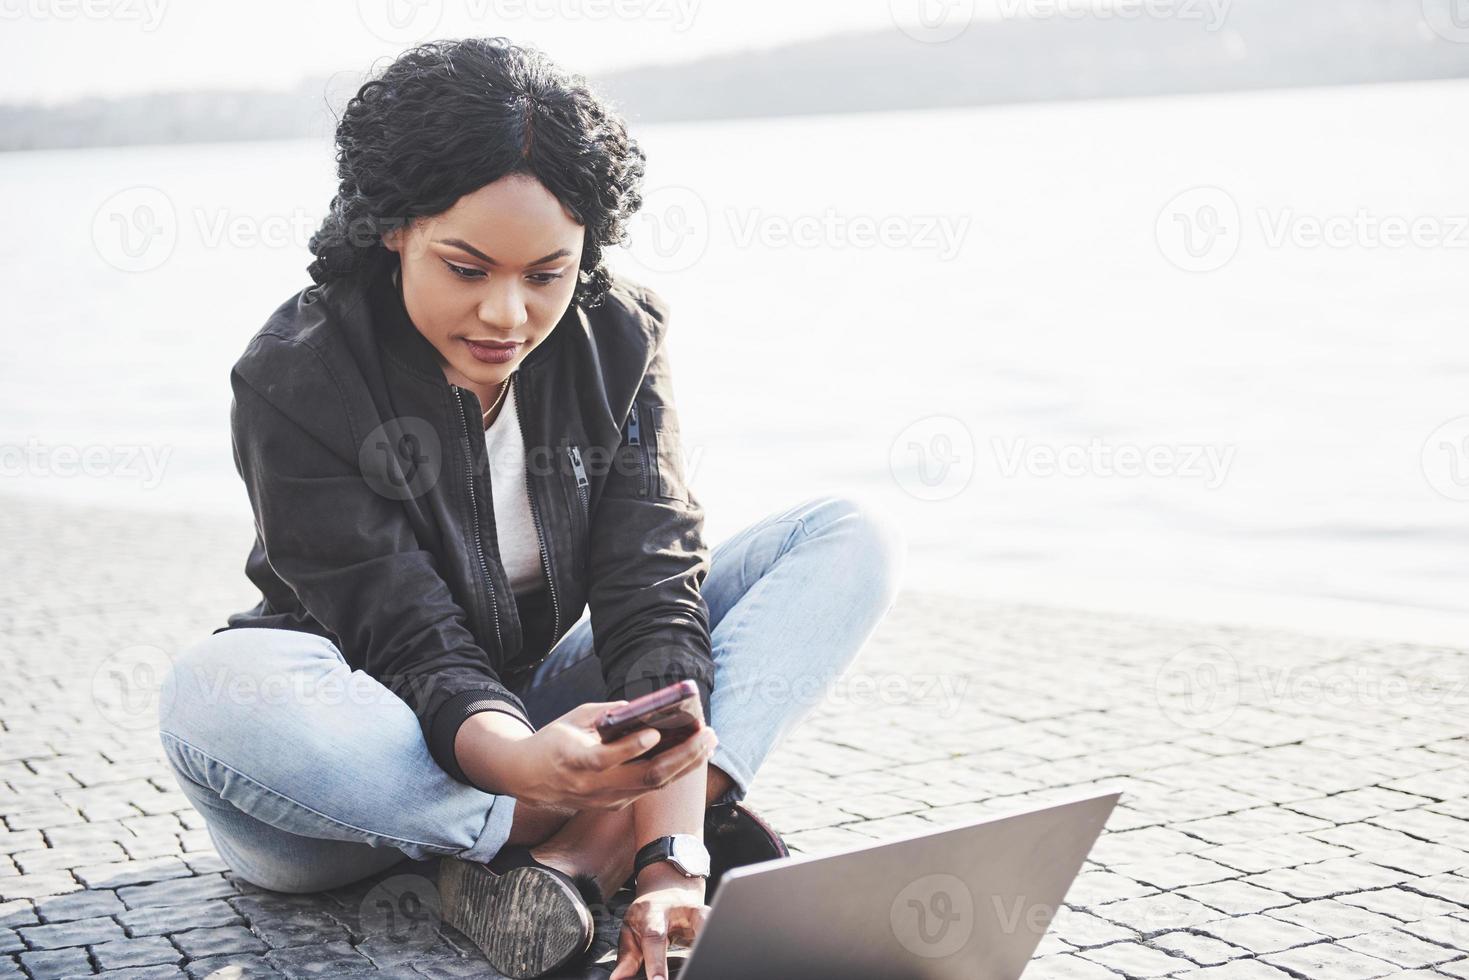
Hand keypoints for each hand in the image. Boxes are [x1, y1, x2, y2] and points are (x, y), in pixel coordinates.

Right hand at [462, 701, 716, 810]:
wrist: (528, 778)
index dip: (630, 748)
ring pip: (651, 787)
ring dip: (684, 765)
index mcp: (573, 760)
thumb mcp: (573, 718)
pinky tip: (691, 755)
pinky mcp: (613, 805)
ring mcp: (604, 799)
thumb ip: (607, 713)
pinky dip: (673, 772)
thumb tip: (645, 708)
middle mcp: (590, 786)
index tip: (654, 733)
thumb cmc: (553, 741)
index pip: (604, 760)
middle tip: (706, 735)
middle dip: (680, 757)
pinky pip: (648, 789)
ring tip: (708, 742)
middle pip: (642, 777)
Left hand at [609, 864, 708, 979]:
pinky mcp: (713, 920)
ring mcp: (702, 914)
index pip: (656, 939)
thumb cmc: (648, 912)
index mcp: (656, 913)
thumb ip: (627, 956)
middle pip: (697, 923)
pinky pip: (717, 933)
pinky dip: (716, 945)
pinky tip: (717, 959)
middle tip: (692, 971)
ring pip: (714, 923)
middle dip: (699, 948)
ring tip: (708, 963)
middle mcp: (683, 910)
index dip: (657, 963)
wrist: (668, 888)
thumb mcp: (631, 929)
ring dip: (713, 942)